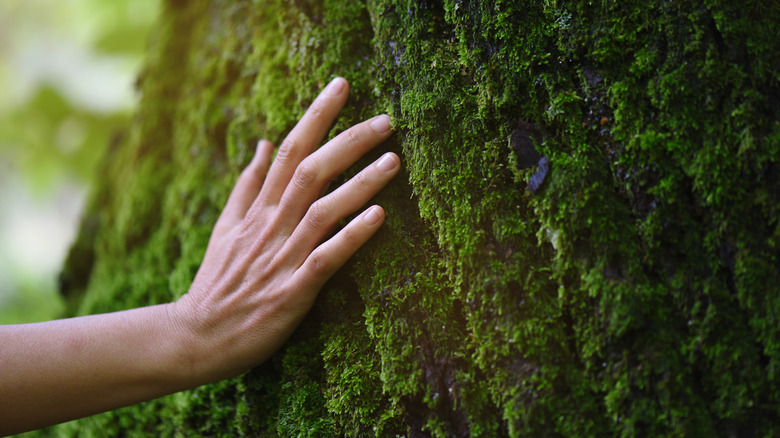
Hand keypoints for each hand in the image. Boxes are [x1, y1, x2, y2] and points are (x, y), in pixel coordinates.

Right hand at [170, 77, 399, 383]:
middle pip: (311, 171)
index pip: (289, 150)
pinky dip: (351, 237)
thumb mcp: (226, 227)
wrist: (197, 336)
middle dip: (348, 141)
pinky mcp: (292, 292)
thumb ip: (247, 185)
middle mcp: (271, 226)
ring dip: (359, 184)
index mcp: (258, 209)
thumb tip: (263, 143)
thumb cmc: (218, 282)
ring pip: (322, 210)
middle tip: (386, 120)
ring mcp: (281, 258)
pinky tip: (379, 217)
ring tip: (393, 160)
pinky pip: (325, 259)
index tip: (342, 86)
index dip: (317, 116)